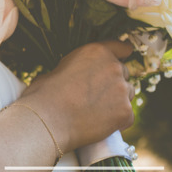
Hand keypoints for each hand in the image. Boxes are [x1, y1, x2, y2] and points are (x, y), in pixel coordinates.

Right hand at [19, 41, 134, 152]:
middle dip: (114, 82)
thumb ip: (77, 68)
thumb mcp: (57, 69)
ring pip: (128, 94)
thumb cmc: (44, 94)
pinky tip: (98, 124)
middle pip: (124, 73)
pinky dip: (116, 120)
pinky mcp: (126, 112)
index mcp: (96, 52)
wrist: (47, 119)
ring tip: (96, 111)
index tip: (124, 57)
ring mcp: (122, 90)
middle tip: (96, 95)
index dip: (121, 54)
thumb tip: (77, 77)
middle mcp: (113, 67)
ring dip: (117, 100)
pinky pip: (126, 116)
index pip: (121, 48)